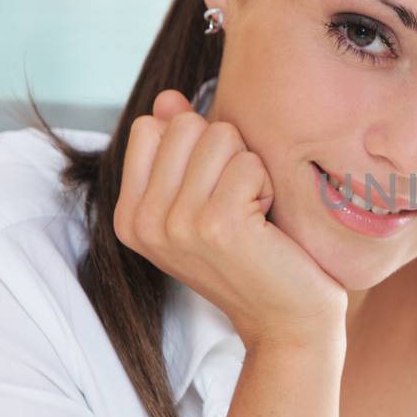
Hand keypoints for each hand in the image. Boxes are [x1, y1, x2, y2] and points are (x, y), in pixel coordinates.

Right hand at [115, 89, 348, 352]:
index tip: (213, 194)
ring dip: (250, 169)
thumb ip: (179, 149)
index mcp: (129, 215)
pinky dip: (268, 186)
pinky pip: (250, 162)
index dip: (197, 148)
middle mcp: (143, 221)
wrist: (287, 319)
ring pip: (220, 136)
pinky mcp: (217, 225)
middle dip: (225, 154)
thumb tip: (168, 97)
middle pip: (185, 124)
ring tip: (252, 215)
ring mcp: (176, 224)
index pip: (152, 127)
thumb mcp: (202, 201)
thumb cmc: (252, 256)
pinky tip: (267, 226)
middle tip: (237, 204)